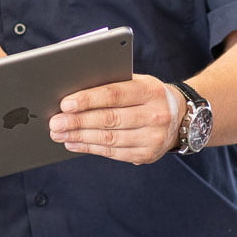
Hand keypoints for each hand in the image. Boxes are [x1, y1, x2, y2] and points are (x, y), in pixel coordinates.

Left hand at [50, 74, 182, 164]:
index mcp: (150, 90)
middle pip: (109, 119)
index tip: (65, 104)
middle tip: (55, 122)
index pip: (114, 94)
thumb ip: (112, 83)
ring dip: (79, 137)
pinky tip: (74, 143)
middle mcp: (155, 115)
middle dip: (77, 122)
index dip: (88, 100)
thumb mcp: (138, 81)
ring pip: (109, 139)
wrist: (181, 116)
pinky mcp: (147, 155)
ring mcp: (153, 138)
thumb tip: (74, 91)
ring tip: (59, 133)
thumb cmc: (149, 95)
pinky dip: (89, 148)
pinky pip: (113, 153)